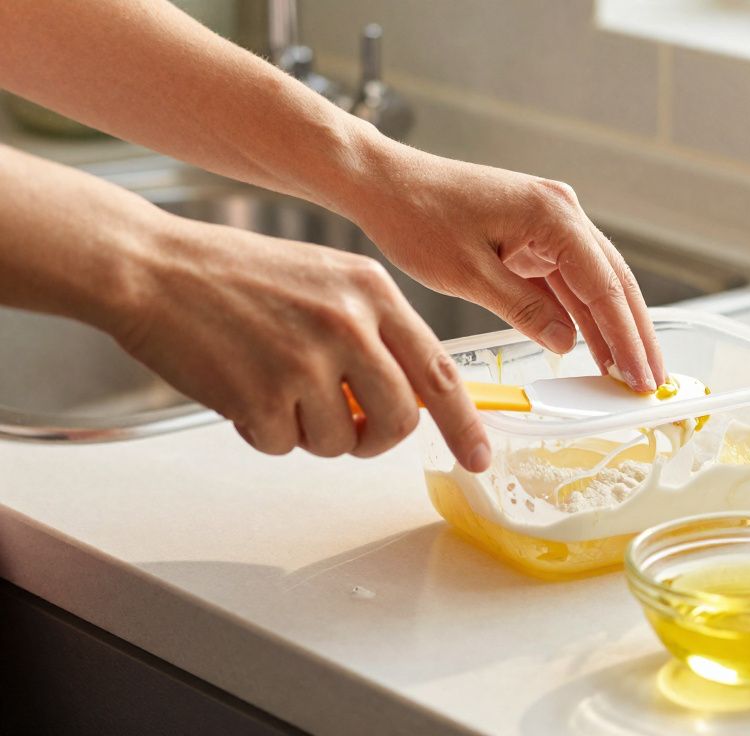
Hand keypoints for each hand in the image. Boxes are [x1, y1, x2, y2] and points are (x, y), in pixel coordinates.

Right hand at [111, 215, 490, 469]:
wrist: (152, 267)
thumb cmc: (235, 274)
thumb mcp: (326, 279)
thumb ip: (373, 330)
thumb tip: (408, 394)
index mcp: (373, 292)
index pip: (438, 370)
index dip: (463, 422)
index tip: (476, 455)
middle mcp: (349, 325)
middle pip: (398, 421)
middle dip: (374, 438)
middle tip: (347, 426)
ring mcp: (307, 361)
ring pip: (340, 442)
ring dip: (309, 431)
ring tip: (274, 385)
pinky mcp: (263, 395)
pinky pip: (285, 447)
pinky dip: (264, 431)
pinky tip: (241, 389)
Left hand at [345, 144, 665, 392]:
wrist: (383, 183)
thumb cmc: (416, 216)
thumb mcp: (468, 273)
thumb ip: (523, 309)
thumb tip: (567, 343)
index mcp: (552, 214)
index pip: (603, 285)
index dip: (625, 336)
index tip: (638, 375)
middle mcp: (561, 213)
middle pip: (613, 282)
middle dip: (634, 335)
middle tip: (651, 382)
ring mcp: (550, 224)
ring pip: (594, 285)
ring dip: (612, 329)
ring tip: (631, 373)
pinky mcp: (533, 237)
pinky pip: (567, 282)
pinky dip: (581, 316)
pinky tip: (595, 349)